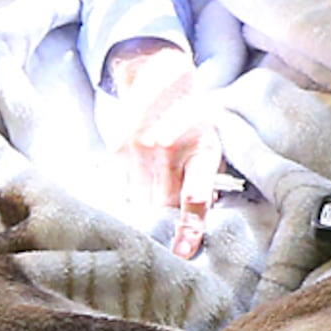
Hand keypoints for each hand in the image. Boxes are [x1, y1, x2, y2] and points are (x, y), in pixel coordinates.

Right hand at [111, 42, 226, 258]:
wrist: (160, 78)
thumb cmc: (195, 120)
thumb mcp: (214, 145)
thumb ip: (208, 181)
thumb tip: (194, 222)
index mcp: (199, 150)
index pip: (194, 196)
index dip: (189, 228)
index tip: (183, 253)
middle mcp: (166, 150)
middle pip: (159, 207)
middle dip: (164, 222)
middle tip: (167, 234)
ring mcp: (137, 149)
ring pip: (135, 202)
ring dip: (143, 210)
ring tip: (149, 208)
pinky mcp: (116, 149)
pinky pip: (117, 188)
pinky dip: (125, 198)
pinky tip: (131, 194)